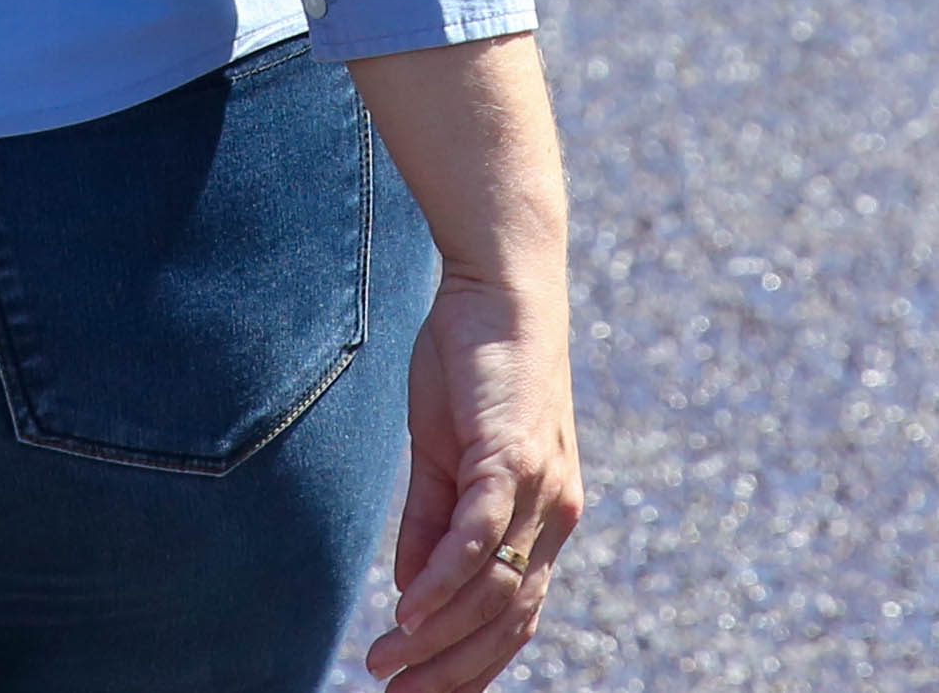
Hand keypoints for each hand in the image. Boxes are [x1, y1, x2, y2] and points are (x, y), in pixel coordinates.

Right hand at [367, 273, 583, 692]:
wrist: (501, 284)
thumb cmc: (472, 367)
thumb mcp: (442, 459)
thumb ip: (431, 527)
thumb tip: (410, 599)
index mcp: (544, 517)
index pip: (514, 616)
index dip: (471, 666)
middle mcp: (554, 512)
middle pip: (507, 619)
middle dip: (450, 672)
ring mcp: (539, 484)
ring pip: (493, 587)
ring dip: (436, 637)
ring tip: (384, 665)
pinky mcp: (513, 454)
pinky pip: (480, 534)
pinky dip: (445, 580)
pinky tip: (408, 612)